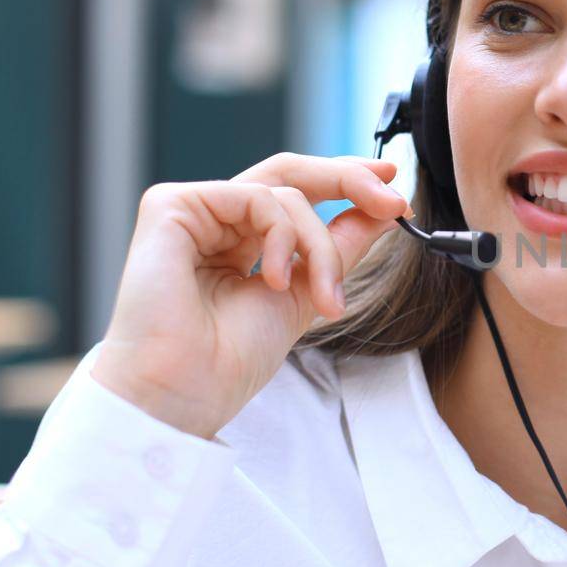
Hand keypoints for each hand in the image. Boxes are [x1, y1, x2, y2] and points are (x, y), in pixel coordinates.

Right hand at [90, 153, 411, 438]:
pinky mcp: (172, 205)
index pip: (296, 194)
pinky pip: (258, 197)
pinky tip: (275, 280)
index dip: (345, 184)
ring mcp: (192, 211)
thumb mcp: (308, 293)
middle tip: (390, 200)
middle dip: (348, 181)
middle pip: (290, 174)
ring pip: (286, 193)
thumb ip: (341, 247)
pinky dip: (285, 236)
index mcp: (239, 241)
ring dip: (320, 246)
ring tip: (323, 298)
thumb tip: (385, 208)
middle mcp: (215, 221)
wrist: (185, 392)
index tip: (394, 194)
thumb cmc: (230, 359)